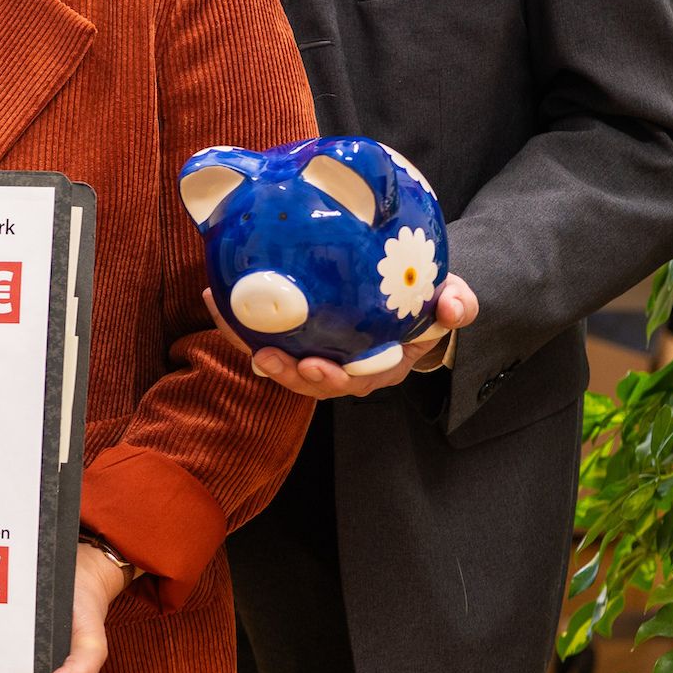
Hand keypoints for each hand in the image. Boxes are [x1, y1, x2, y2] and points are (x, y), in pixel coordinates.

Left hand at [203, 274, 477, 399]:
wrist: (410, 291)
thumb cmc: (428, 301)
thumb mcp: (451, 300)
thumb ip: (458, 305)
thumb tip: (454, 307)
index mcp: (380, 365)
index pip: (354, 381)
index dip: (331, 379)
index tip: (315, 367)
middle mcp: (345, 366)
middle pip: (310, 380)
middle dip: (287, 373)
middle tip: (269, 356)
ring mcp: (316, 350)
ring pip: (279, 358)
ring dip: (251, 345)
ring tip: (227, 319)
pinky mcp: (295, 333)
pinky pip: (263, 332)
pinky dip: (238, 319)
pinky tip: (215, 294)